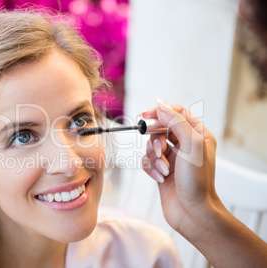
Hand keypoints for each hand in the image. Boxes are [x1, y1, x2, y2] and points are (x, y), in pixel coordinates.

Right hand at [141, 99, 218, 233]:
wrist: (192, 212)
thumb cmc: (196, 180)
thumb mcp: (190, 144)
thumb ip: (175, 121)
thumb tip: (160, 104)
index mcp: (198, 135)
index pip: (176, 113)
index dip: (160, 112)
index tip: (144, 116)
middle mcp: (186, 145)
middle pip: (160, 129)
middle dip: (156, 140)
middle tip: (160, 150)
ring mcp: (173, 158)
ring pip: (151, 145)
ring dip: (155, 158)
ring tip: (165, 170)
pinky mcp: (162, 170)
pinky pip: (147, 161)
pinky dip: (151, 169)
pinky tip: (160, 178)